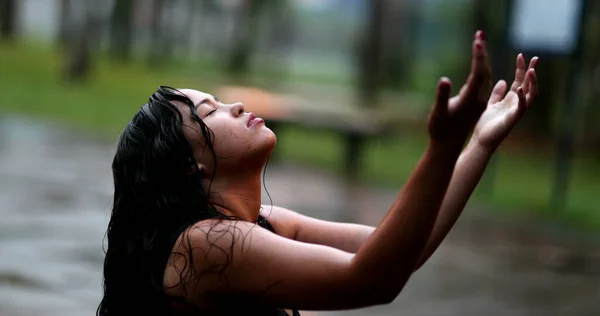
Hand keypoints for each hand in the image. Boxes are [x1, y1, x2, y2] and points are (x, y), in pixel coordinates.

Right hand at [428, 31, 491, 146]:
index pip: (479, 72)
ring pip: (485, 76)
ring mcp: (478, 101)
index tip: (478, 39)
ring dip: (482, 60)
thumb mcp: (438, 112)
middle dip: (482, 52)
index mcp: (471, 98)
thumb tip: (444, 80)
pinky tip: (480, 66)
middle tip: (480, 34)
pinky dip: (481, 70)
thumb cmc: (440, 129)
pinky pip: (483, 83)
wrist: (447, 146)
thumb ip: (442, 95)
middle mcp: (478, 98)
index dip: (479, 55)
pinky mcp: (475, 104)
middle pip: (485, 71)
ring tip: (479, 44)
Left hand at [471, 54, 538, 149]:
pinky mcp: (512, 120)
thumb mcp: (491, 104)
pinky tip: (521, 89)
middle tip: (535, 58)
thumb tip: (503, 81)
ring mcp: (516, 111)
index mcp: (510, 100)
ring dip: (531, 83)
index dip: (521, 68)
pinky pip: (520, 108)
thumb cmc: (485, 125)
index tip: (521, 55)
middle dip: (531, 72)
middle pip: (528, 85)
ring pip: (530, 95)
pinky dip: (522, 99)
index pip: (519, 81)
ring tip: (531, 71)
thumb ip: (497, 94)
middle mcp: (516, 104)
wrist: (481, 141)